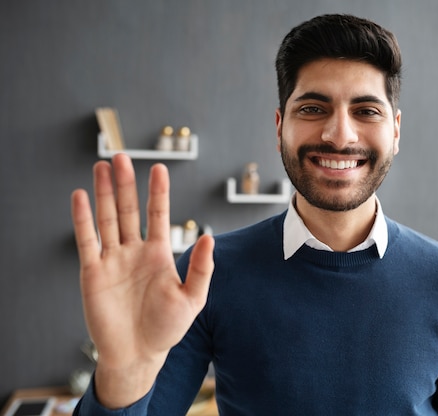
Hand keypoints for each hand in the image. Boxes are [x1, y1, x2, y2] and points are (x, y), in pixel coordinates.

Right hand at [71, 153, 213, 407]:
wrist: (138, 354)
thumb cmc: (167, 328)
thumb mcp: (193, 298)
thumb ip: (201, 268)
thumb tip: (209, 237)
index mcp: (158, 254)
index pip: (158, 215)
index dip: (158, 192)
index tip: (159, 168)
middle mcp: (134, 252)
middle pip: (128, 210)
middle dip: (125, 184)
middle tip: (122, 157)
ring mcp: (112, 260)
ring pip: (106, 219)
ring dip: (103, 193)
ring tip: (102, 166)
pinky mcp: (93, 273)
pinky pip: (87, 240)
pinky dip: (83, 219)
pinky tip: (81, 197)